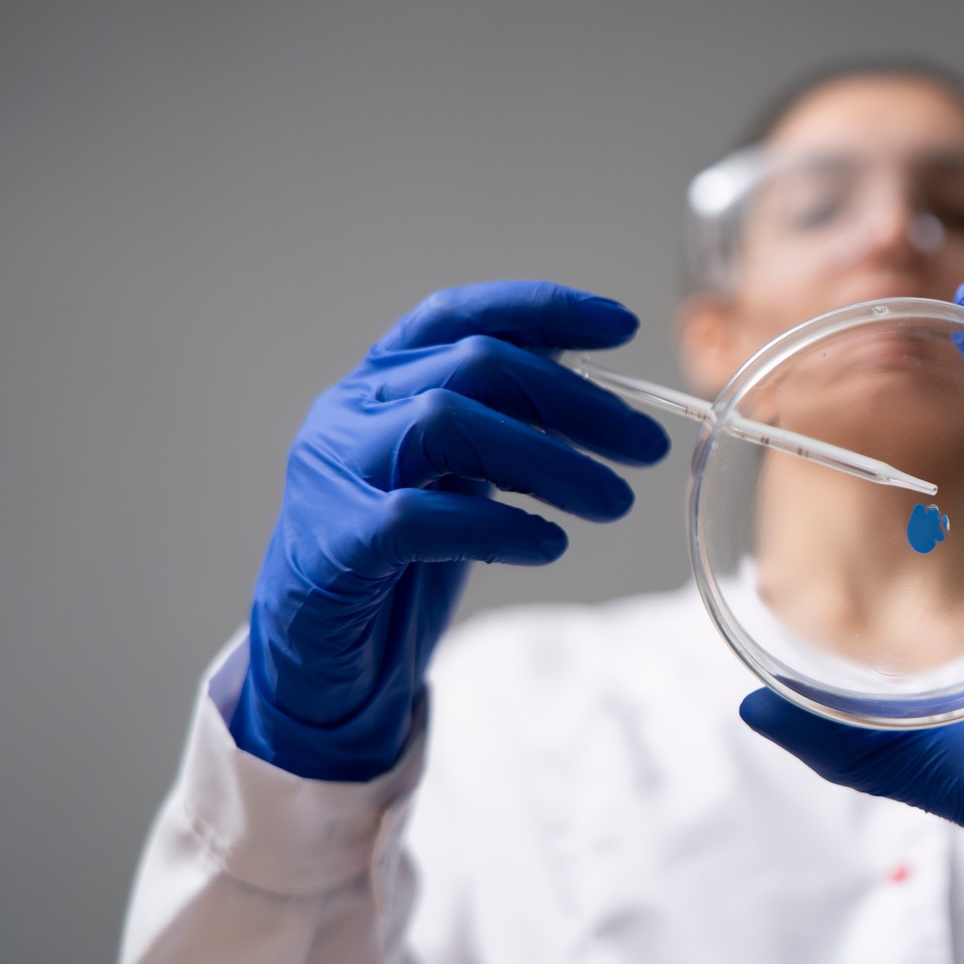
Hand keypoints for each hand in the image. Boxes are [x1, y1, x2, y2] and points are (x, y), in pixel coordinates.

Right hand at [231, 281, 669, 780]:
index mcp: (381, 380)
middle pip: (472, 364)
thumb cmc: (398, 557)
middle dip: (574, 400)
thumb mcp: (455, 474)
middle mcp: (350, 409)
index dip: (541, 309)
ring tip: (612, 500)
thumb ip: (502, 428)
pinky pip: (416, 517)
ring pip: (443, 422)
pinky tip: (548, 543)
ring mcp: (333, 471)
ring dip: (547, 458)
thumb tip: (600, 401)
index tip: (623, 325)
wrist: (318, 653)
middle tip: (645, 448)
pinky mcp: (332, 543)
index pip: (458, 315)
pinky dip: (495, 525)